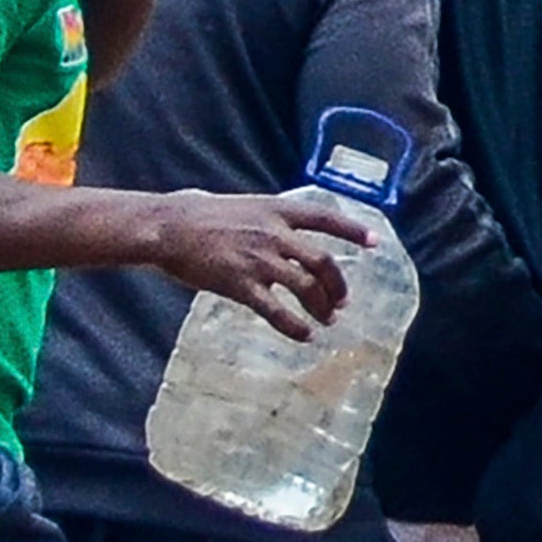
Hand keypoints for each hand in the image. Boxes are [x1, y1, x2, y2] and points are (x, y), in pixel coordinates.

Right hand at [157, 185, 366, 335]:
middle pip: (323, 262)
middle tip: (342, 302)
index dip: (353, 230)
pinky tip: (304, 336)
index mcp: (275, 210)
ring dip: (322, 307)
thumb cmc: (196, 214)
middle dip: (338, 286)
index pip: (326, 218)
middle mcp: (274, 234)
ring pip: (306, 288)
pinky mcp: (241, 285)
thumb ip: (264, 218)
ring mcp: (259, 260)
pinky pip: (277, 311)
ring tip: (326, 321)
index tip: (375, 242)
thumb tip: (275, 226)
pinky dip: (295, 326)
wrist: (167, 227)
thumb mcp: (240, 205)